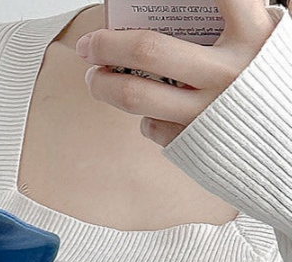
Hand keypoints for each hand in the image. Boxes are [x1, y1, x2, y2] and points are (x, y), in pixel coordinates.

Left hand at [77, 0, 277, 144]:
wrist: (289, 149)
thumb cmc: (273, 86)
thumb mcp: (267, 44)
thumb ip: (237, 22)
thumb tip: (192, 10)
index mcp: (254, 35)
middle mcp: (228, 72)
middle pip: (148, 50)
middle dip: (107, 44)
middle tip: (89, 45)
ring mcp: (205, 110)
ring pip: (133, 94)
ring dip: (102, 85)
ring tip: (93, 76)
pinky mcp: (191, 142)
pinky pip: (150, 125)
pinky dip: (144, 116)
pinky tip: (149, 109)